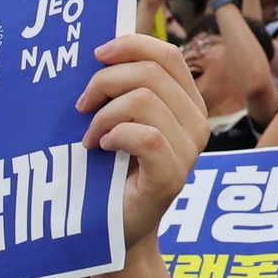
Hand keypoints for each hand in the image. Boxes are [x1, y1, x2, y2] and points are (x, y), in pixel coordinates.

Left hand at [79, 33, 213, 253]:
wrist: (116, 231)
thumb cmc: (112, 175)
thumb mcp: (119, 123)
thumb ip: (122, 91)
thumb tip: (99, 53)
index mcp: (187, 103)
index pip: (167, 54)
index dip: (131, 46)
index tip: (96, 54)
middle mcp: (196, 122)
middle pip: (152, 72)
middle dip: (106, 81)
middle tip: (81, 106)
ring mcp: (188, 150)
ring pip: (145, 101)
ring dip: (104, 115)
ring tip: (90, 138)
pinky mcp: (172, 176)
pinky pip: (146, 137)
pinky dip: (116, 135)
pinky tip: (101, 147)